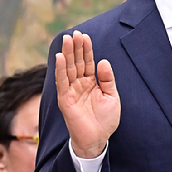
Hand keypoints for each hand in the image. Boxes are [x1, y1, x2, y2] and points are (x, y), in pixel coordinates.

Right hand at [55, 31, 120, 158]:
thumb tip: (103, 61)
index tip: (85, 35)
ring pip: (68, 69)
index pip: (87, 62)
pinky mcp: (65, 100)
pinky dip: (60, 70)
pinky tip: (60, 57)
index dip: (86, 49)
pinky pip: (62, 82)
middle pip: (77, 62)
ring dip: (67, 54)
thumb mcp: (112, 97)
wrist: (98, 139)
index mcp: (91, 83)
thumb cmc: (105, 121)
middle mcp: (79, 85)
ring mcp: (71, 91)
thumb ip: (107, 79)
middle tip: (74, 33)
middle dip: (76, 48)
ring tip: (67, 39)